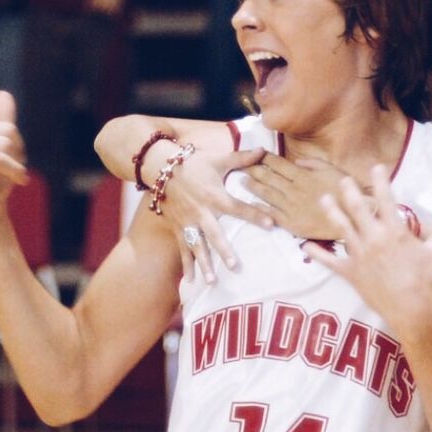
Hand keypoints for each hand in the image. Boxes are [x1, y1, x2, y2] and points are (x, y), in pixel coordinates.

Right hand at [0, 92, 28, 231]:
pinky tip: (10, 180)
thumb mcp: (7, 147)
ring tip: (1, 179)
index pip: (8, 128)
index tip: (11, 162)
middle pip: (7, 134)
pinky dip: (7, 168)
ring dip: (12, 167)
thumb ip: (3, 119)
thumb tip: (2, 92)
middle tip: (6, 174)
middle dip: (15, 157)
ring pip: (2, 146)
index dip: (17, 147)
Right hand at [155, 148, 271, 282]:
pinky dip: (185, 264)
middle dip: (224, 250)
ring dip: (203, 263)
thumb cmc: (192, 163)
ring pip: (196, 246)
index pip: (238, 207)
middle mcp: (201, 212)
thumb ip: (241, 157)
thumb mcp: (217, 159)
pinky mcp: (177, 228)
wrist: (160, 167)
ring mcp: (187, 222)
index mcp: (214, 196)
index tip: (271, 224)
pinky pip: (181, 248)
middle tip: (234, 266)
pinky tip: (190, 281)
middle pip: (214, 234)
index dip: (255, 215)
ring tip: (211, 281)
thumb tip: (264, 150)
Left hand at [245, 154, 347, 238]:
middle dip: (253, 170)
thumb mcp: (331, 170)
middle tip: (240, 165)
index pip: (278, 164)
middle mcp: (294, 190)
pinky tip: (252, 204)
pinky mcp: (292, 223)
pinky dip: (261, 208)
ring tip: (242, 181)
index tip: (254, 153)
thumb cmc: (344, 191)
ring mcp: (292, 207)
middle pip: (269, 178)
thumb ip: (312, 164)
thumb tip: (296, 162)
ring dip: (253, 187)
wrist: (353, 217)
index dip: (265, 158)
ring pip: (267, 195)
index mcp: (303, 176)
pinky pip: (272, 214)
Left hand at [302, 165, 431, 341]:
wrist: (414, 311)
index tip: (377, 167)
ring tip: (324, 199)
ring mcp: (360, 256)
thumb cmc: (429, 281)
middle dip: (350, 191)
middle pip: (357, 209)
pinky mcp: (352, 273)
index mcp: (395, 231)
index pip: (386, 199)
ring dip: (332, 212)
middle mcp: (374, 239)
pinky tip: (305, 245)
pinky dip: (317, 253)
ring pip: (342, 228)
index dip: (381, 181)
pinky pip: (330, 261)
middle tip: (343, 180)